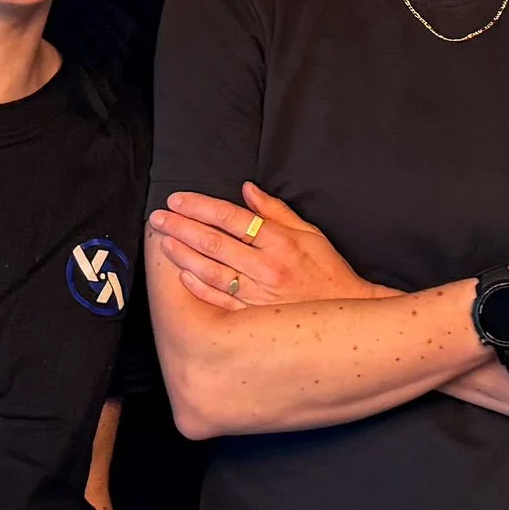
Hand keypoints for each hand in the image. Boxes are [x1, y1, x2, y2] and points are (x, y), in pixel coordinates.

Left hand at [146, 184, 385, 311]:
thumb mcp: (310, 234)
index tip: (178, 199)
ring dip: (183, 255)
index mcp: (280, 242)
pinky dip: (199, 288)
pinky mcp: (254, 319)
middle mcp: (267, 268)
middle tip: (158, 217)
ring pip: (212, 272)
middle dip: (182, 227)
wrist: (350, 316)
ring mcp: (258, 296)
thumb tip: (247, 189)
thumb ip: (276, 211)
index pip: (232, 218)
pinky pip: (220, 303)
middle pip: (215, 243)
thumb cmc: (329, 271)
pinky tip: (181, 276)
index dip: (201, 206)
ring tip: (163, 241)